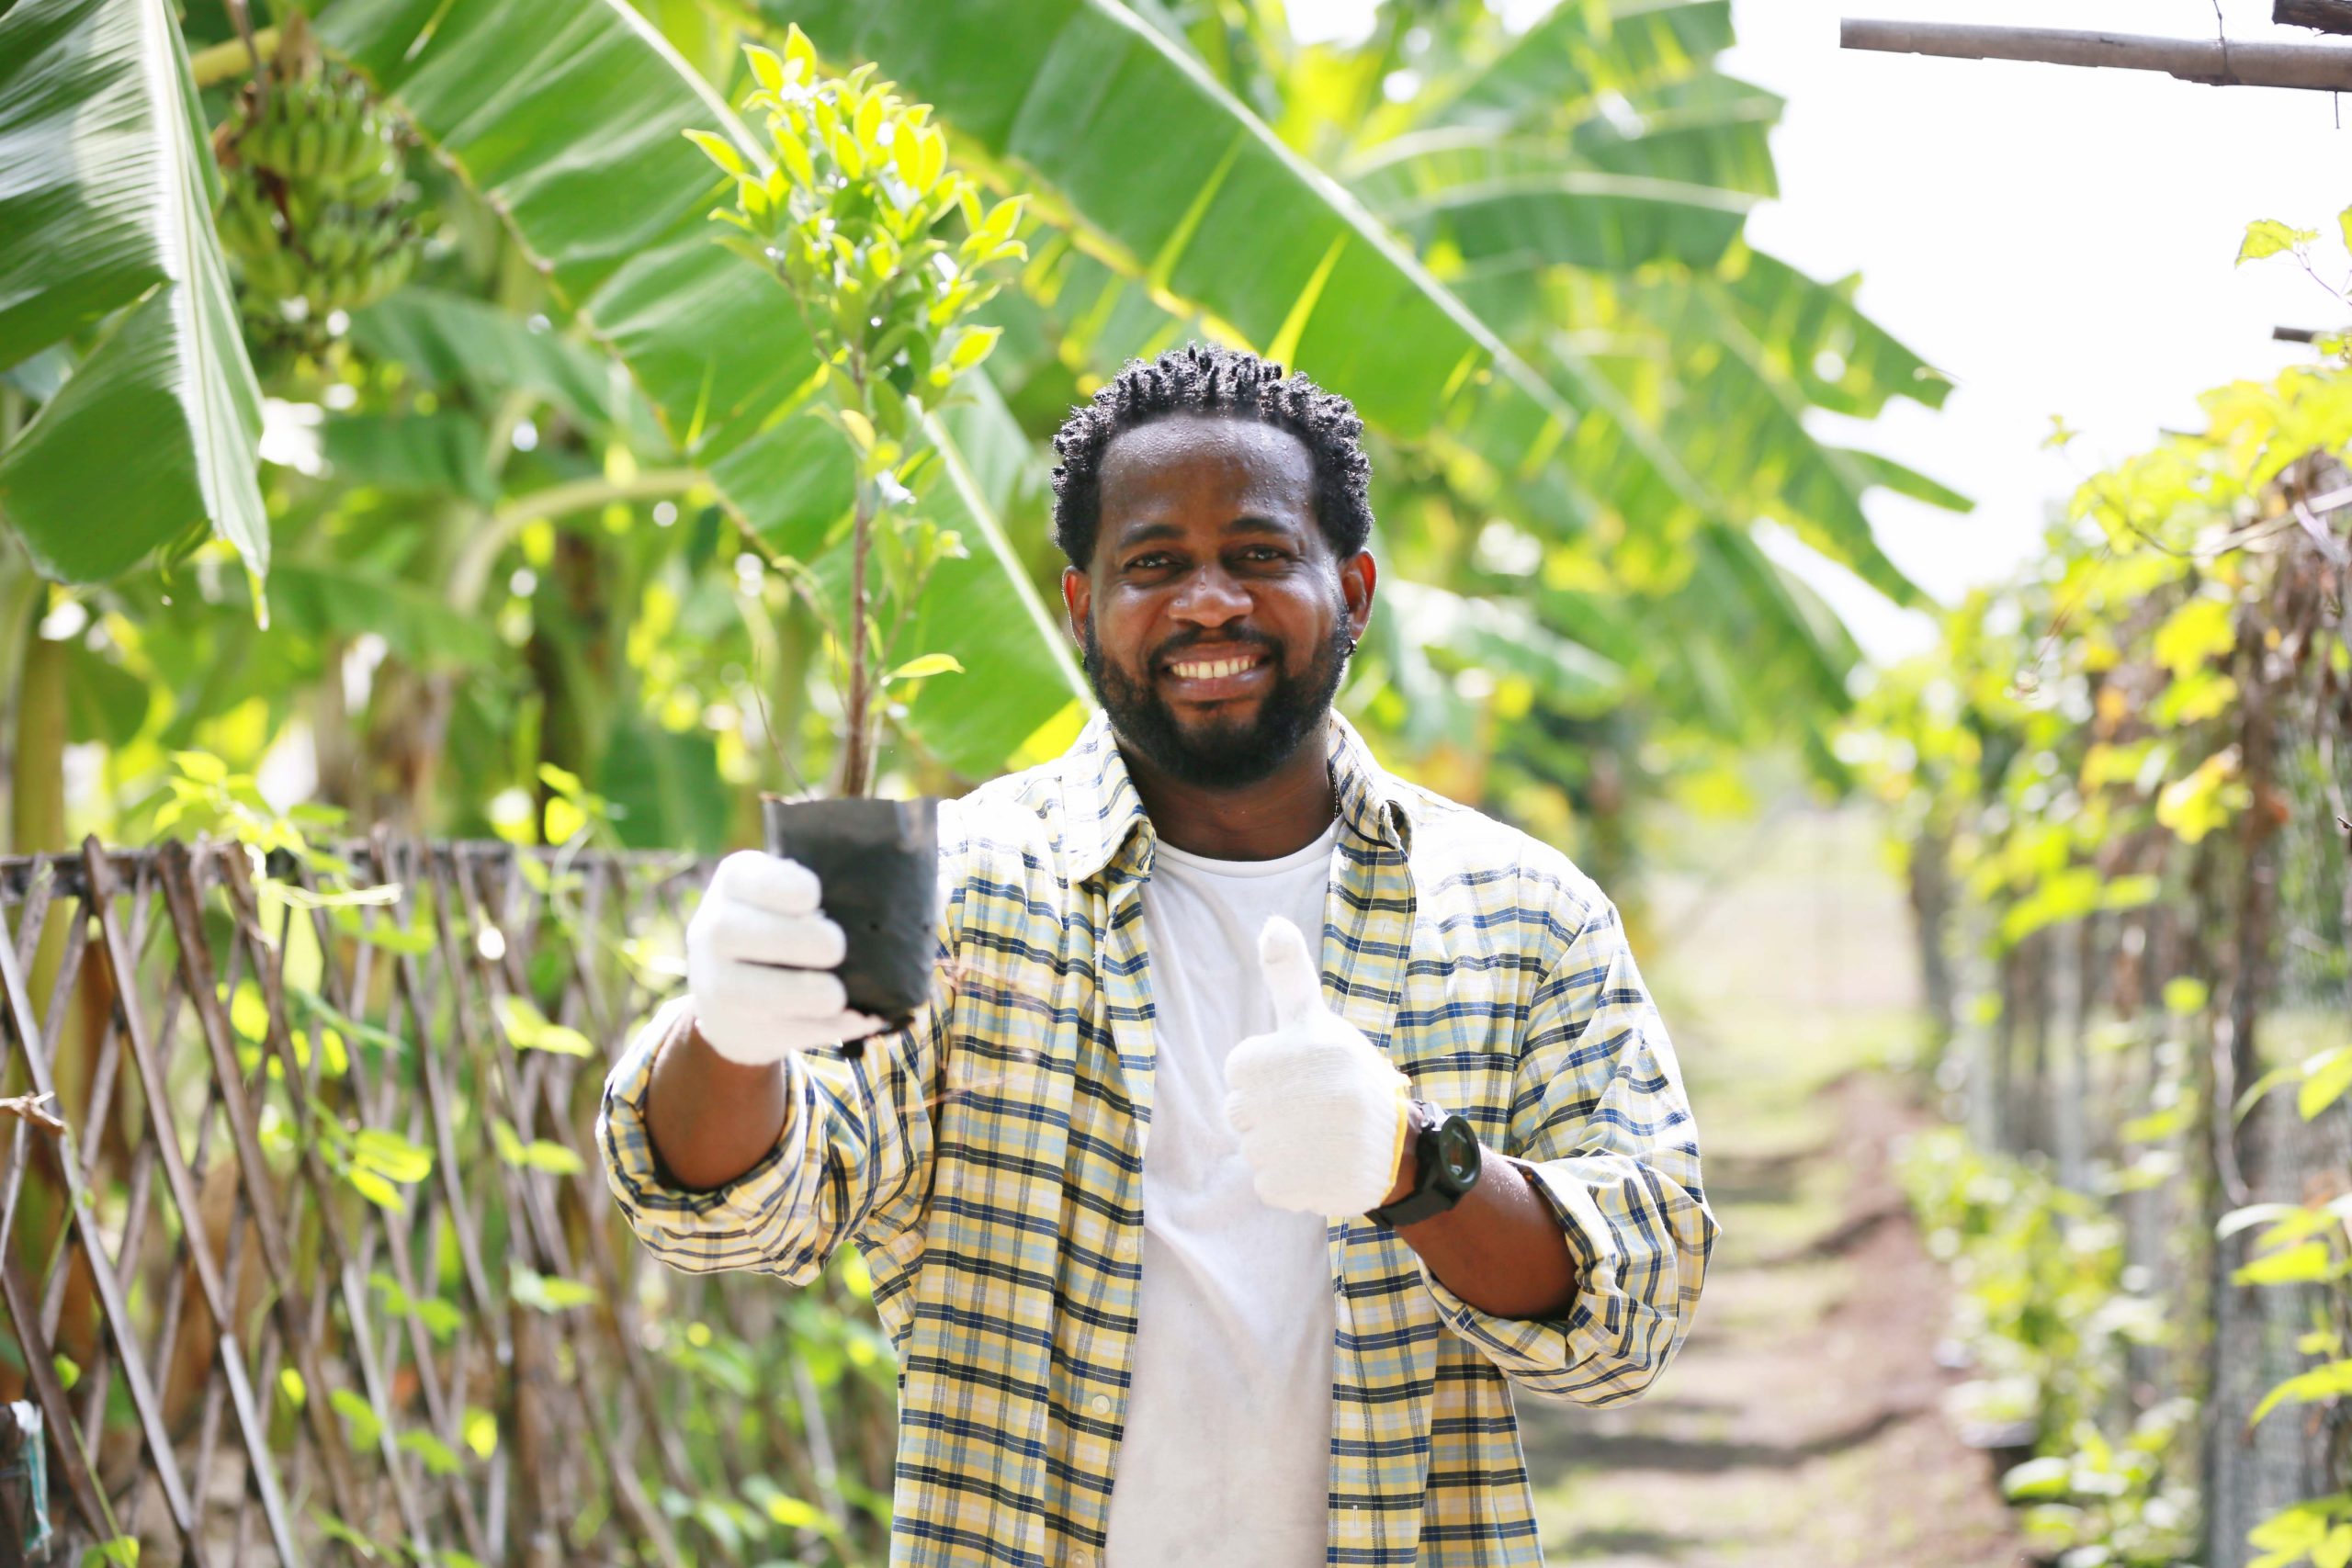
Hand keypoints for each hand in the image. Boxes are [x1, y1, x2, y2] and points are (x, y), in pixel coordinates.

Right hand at [685, 850, 886, 1065]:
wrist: (743, 1002)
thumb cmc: (797, 934)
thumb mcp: (813, 905)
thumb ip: (871, 894)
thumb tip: (938, 886)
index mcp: (738, 884)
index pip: (742, 874)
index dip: (778, 885)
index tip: (817, 897)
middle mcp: (713, 928)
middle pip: (732, 930)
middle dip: (789, 939)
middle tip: (835, 947)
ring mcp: (714, 981)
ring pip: (740, 987)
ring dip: (795, 992)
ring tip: (837, 995)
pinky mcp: (731, 1027)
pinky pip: (770, 1030)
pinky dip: (816, 1029)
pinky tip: (853, 1022)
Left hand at [1222, 915, 1413, 1215]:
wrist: (1400, 1146)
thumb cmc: (1347, 1076)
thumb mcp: (1316, 1020)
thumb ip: (1288, 975)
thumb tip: (1272, 923)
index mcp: (1296, 1048)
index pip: (1239, 1071)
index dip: (1267, 1076)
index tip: (1304, 1077)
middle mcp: (1298, 1096)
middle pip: (1238, 1113)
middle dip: (1269, 1113)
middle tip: (1312, 1109)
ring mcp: (1299, 1145)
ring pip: (1252, 1150)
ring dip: (1281, 1148)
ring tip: (1321, 1137)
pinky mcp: (1300, 1186)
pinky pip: (1267, 1185)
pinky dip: (1291, 1181)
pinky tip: (1323, 1165)